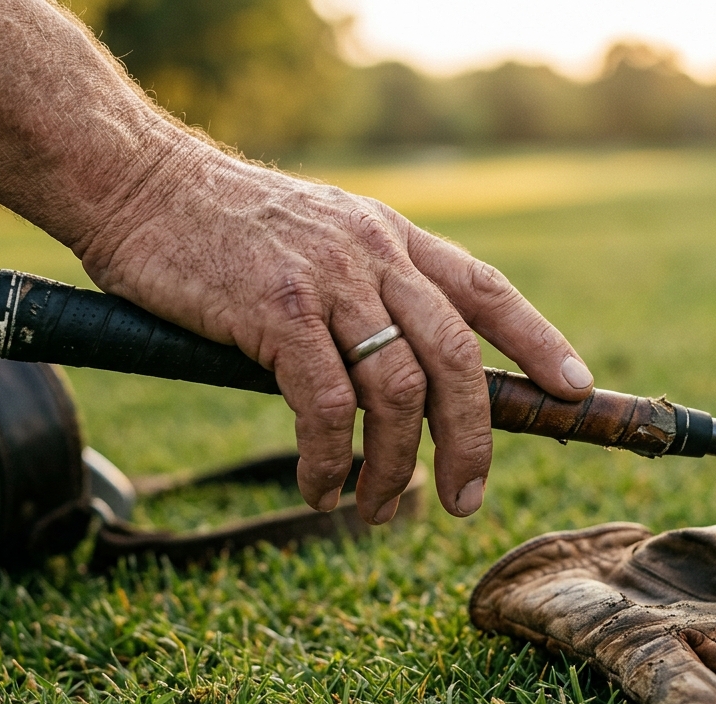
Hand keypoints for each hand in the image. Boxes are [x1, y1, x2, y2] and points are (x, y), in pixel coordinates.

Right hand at [78, 141, 594, 523]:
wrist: (139, 182)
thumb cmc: (222, 225)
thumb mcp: (319, 237)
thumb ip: (365, 288)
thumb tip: (398, 373)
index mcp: (391, 237)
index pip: (485, 290)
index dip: (538, 342)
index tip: (575, 390)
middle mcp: (374, 255)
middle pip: (455, 360)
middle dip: (472, 440)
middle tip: (468, 498)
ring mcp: (328, 282)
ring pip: (397, 393)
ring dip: (394, 467)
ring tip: (377, 509)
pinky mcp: (276, 312)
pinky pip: (326, 406)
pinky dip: (328, 460)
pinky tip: (318, 487)